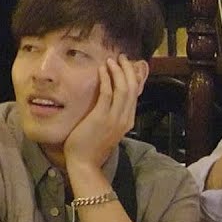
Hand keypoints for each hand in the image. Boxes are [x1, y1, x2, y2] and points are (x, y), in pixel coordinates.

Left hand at [63, 56, 143, 170]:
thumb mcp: (108, 130)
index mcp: (128, 121)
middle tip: (122, 57)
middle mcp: (125, 118)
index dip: (133, 77)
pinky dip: (107, 79)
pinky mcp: (101, 117)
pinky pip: (107, 93)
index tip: (127, 66)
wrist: (85, 163)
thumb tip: (110, 104)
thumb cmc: (92, 147)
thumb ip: (112, 117)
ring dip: (118, 71)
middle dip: (128, 70)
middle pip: (133, 88)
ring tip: (112, 60)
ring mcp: (114, 118)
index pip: (136, 94)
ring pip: (123, 88)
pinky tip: (102, 70)